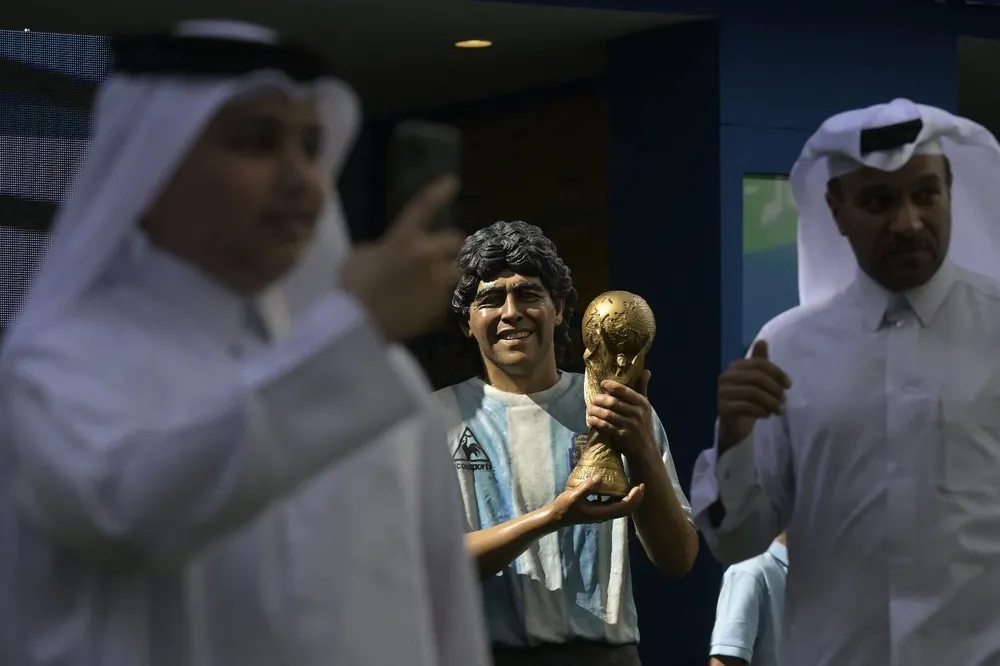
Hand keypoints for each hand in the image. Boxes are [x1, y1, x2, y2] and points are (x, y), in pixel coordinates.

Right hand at [340, 176, 464, 341]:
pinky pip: (445, 296)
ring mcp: (436, 283)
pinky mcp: (438, 307)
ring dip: (448, 269)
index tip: (453, 181)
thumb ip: (383, 249)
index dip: (438, 193)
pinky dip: (437, 296)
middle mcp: (427, 257)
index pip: (423, 208)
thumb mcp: (361, 255)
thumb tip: (390, 254)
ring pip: (456, 270)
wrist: (358, 326)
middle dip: (448, 244)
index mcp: (404, 239)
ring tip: (436, 277)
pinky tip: (422, 302)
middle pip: (455, 241)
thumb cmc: (352, 287)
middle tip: (438, 251)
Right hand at [548, 476, 644, 527]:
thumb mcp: (573, 496)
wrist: (557, 517)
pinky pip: (616, 504)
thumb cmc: (564, 507)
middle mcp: (605, 515)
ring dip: (631, 498)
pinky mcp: (599, 510)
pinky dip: (623, 497)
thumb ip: (587, 488)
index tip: (640, 485)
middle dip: (637, 498)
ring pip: (623, 507)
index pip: (624, 507)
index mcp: (602, 513)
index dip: (634, 497)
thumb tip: (600, 477)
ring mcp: (603, 513)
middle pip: (627, 509)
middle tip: (642, 484)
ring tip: (635, 485)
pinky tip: (620, 487)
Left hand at [586, 370, 656, 462]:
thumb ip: (643, 388)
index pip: (626, 391)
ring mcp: (630, 425)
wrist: (645, 450)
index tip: (602, 383)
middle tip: (593, 399)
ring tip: (590, 409)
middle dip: (600, 399)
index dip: (612, 386)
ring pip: (608, 414)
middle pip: (613, 402)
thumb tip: (646, 371)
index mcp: (643, 404)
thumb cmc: (643, 425)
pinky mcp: (622, 436)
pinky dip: (596, 422)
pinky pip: (606, 426)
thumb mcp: (646, 406)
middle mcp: (637, 413)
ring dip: (595, 411)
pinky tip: (591, 419)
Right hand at [717, 340, 791, 449]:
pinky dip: (762, 411)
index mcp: (734, 367)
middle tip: (784, 400)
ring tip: (780, 410)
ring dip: (771, 402)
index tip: (789, 385)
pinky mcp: (723, 408)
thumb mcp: (755, 382)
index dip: (777, 373)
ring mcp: (722, 393)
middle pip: (757, 377)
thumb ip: (759, 363)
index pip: (759, 363)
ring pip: (753, 392)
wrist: (731, 426)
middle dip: (775, 389)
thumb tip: (762, 341)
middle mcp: (725, 377)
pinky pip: (747, 407)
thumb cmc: (745, 401)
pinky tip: (767, 415)